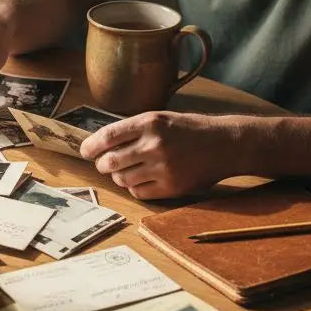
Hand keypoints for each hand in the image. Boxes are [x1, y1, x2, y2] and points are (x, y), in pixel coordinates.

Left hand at [79, 111, 239, 199]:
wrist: (225, 144)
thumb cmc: (190, 130)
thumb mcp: (161, 118)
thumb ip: (133, 130)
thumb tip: (101, 144)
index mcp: (150, 122)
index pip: (108, 136)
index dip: (91, 146)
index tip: (85, 150)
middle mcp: (154, 145)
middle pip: (110, 162)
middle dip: (103, 164)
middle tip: (106, 163)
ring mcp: (163, 168)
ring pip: (122, 179)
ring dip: (120, 176)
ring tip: (129, 170)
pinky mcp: (171, 187)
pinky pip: (138, 192)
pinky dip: (136, 187)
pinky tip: (144, 179)